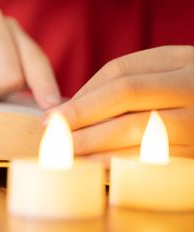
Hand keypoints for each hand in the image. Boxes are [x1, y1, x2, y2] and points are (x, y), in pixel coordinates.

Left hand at [51, 46, 193, 165]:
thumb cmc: (193, 80)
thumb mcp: (168, 64)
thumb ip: (126, 76)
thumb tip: (74, 103)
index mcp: (185, 65)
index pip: (121, 79)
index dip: (83, 100)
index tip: (53, 116)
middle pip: (127, 108)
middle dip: (82, 125)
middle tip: (52, 138)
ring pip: (140, 139)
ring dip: (97, 150)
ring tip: (66, 155)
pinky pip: (156, 163)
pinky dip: (123, 166)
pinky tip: (98, 167)